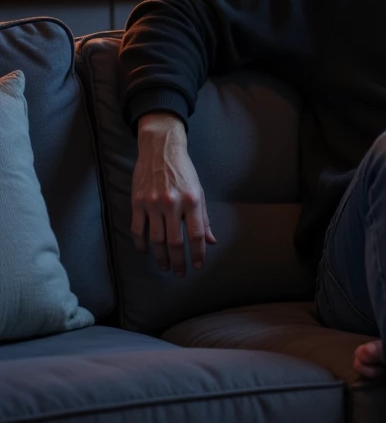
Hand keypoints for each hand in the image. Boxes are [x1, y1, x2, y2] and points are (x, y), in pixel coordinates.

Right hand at [131, 113, 215, 275]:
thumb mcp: (199, 192)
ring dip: (160, 257)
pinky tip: (146, 251)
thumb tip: (211, 241)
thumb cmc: (183, 171)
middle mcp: (173, 203)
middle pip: (175, 241)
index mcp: (192, 200)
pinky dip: (141, 243)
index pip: (196, 234)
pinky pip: (137, 229)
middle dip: (179, 261)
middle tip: (180, 273)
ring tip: (165, 267)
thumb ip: (204, 218)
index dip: (197, 253)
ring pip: (155, 239)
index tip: (197, 266)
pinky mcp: (138, 201)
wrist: (160, 149)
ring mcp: (153, 203)